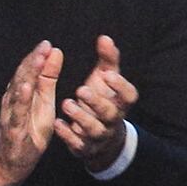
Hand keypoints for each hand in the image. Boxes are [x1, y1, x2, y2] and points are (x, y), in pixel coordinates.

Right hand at [0, 42, 60, 185]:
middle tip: (44, 46)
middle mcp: (13, 101)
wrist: (12, 162)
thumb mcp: (44, 103)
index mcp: (21, 93)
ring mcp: (11, 115)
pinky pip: (16, 113)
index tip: (47, 44)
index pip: (29, 71)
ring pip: (17, 92)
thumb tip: (55, 52)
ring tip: (37, 60)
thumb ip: (48, 79)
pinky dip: (20, 100)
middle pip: (22, 77)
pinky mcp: (13, 130)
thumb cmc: (28, 131)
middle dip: (33, 61)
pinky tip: (26, 88)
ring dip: (27, 75)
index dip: (37, 57)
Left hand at [56, 36, 134, 172]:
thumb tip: (104, 37)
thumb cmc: (102, 99)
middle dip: (97, 102)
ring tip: (66, 103)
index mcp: (121, 103)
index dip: (120, 86)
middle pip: (110, 113)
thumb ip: (107, 59)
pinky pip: (78, 144)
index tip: (107, 74)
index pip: (129, 96)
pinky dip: (67, 135)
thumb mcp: (105, 79)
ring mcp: (99, 136)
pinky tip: (57, 123)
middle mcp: (113, 120)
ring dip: (80, 117)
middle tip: (81, 90)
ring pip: (94, 130)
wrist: (99, 136)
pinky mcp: (85, 148)